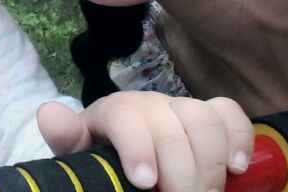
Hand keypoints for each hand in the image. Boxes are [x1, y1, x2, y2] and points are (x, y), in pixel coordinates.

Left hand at [37, 92, 252, 191]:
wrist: (122, 149)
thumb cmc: (102, 155)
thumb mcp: (79, 150)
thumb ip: (66, 136)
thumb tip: (49, 114)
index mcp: (114, 111)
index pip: (127, 117)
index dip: (139, 148)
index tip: (146, 184)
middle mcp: (148, 104)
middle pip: (170, 125)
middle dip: (180, 171)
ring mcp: (178, 107)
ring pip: (202, 118)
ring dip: (209, 162)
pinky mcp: (207, 115)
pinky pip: (229, 113)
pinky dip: (238, 138)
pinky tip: (236, 168)